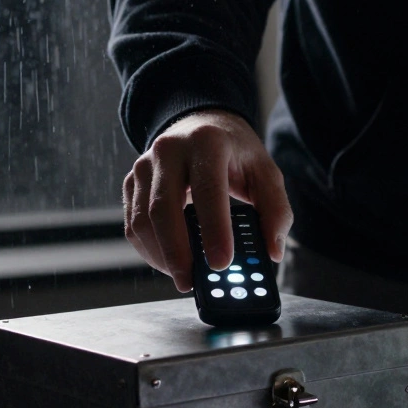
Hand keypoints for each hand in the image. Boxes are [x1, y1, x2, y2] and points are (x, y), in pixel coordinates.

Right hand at [123, 109, 292, 291]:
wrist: (200, 124)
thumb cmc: (234, 153)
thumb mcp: (265, 172)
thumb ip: (276, 211)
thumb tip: (273, 251)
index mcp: (207, 142)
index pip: (208, 190)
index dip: (213, 230)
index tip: (221, 263)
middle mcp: (169, 150)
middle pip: (163, 208)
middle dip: (177, 253)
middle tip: (192, 283)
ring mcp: (145, 166)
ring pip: (142, 220)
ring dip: (161, 256)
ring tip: (185, 277)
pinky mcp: (132, 182)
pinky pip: (133, 224)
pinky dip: (150, 250)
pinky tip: (171, 263)